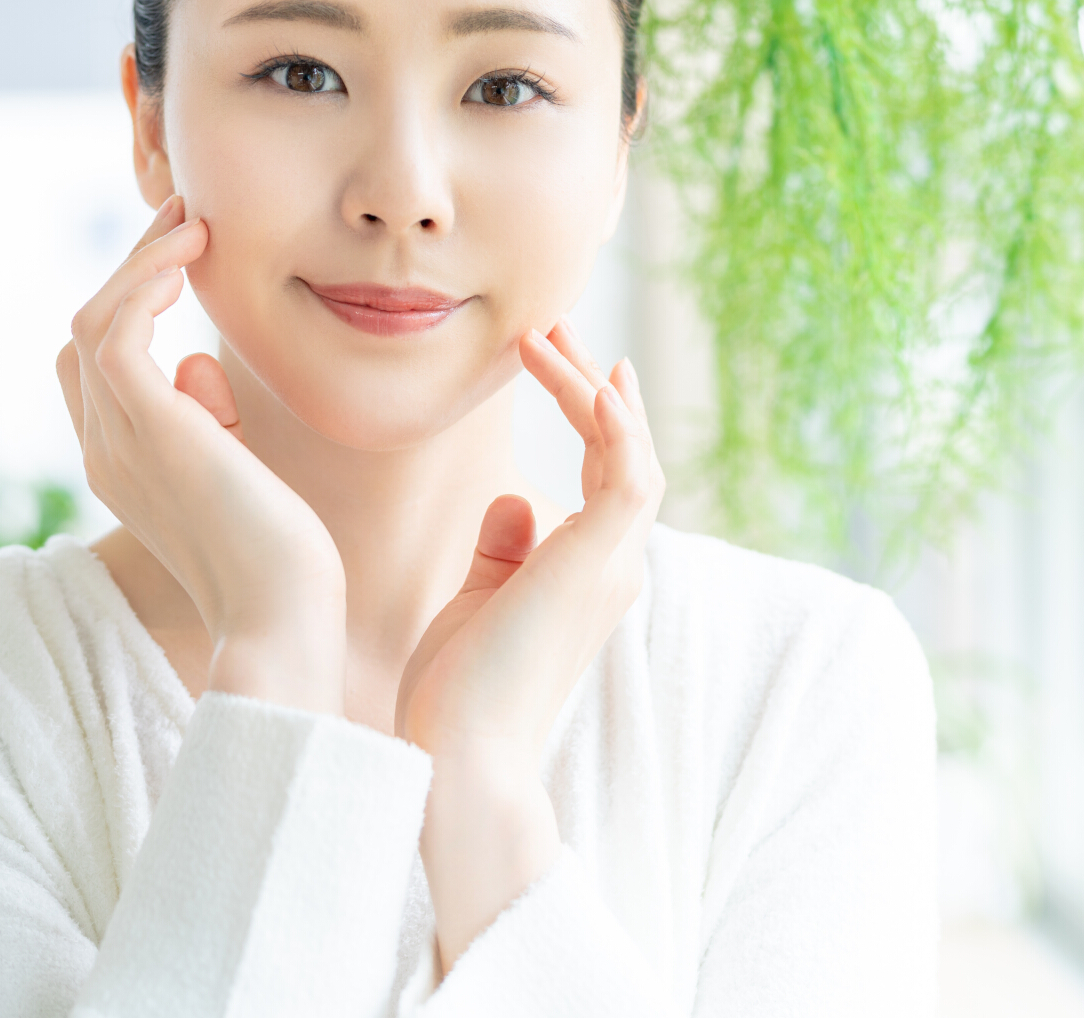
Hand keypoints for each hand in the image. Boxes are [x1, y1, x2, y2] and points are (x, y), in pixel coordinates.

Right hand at [56, 195, 344, 713]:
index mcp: (124, 465)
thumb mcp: (239, 476)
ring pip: (95, 319)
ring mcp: (117, 440)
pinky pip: (115, 328)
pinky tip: (193, 256)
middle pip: (87, 332)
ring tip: (193, 222)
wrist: (283, 621)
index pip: (99, 366)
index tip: (189, 261)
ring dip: (142, 262)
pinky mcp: (145, 426)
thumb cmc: (281, 561)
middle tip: (189, 220)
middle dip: (135, 268)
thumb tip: (200, 370)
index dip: (135, 304)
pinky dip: (146, 280)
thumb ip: (209, 423)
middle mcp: (105, 450)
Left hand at [394, 320, 664, 968]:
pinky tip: (583, 382)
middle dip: (591, 385)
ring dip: (589, 390)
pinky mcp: (599, 562)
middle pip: (625, 454)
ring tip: (548, 337)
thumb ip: (502, 552)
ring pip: (628, 453)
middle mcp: (611, 565)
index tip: (573, 363)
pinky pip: (626, 474)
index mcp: (587, 573)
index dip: (594, 415)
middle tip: (555, 327)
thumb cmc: (455, 695)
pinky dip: (611, 424)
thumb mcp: (478, 604)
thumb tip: (514, 501)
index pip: (608, 476)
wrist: (458, 757)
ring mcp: (611, 564)